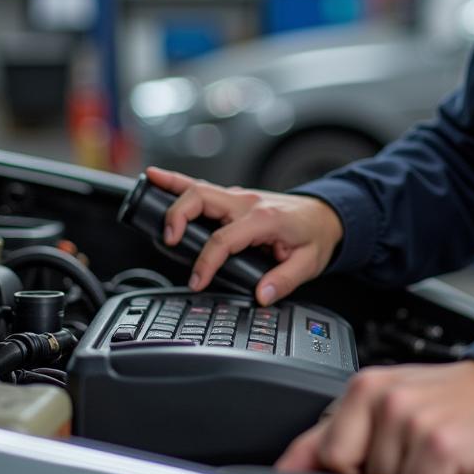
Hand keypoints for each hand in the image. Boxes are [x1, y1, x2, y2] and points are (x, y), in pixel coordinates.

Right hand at [147, 166, 342, 304]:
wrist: (326, 215)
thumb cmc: (316, 236)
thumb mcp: (309, 263)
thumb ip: (284, 280)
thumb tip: (262, 295)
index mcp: (264, 218)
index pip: (224, 238)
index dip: (206, 262)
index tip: (198, 281)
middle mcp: (247, 202)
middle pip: (203, 199)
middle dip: (179, 216)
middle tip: (170, 241)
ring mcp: (239, 196)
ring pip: (198, 188)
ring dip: (172, 193)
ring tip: (147, 195)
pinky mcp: (234, 198)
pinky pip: (201, 188)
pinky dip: (177, 182)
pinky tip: (157, 178)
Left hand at [276, 360, 473, 473]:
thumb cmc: (454, 404)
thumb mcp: (392, 406)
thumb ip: (339, 432)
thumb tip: (289, 466)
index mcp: (365, 387)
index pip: (319, 449)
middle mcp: (383, 397)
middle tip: (410, 461)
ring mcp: (409, 418)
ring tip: (434, 459)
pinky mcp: (438, 442)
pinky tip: (454, 467)